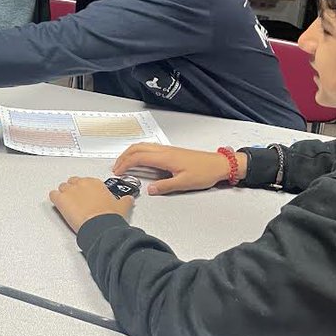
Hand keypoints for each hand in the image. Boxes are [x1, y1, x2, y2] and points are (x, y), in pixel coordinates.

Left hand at [49, 176, 133, 233]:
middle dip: (74, 190)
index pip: (86, 181)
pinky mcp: (61, 200)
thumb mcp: (122, 206)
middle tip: (77, 200)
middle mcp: (82, 184)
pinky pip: (53, 195)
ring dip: (64, 194)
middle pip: (73, 182)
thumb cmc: (109, 217)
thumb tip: (129, 199)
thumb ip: (125, 200)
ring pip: (62, 187)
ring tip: (68, 204)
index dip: (85, 190)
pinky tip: (58, 204)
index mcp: (95, 183)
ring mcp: (70, 191)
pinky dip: (55, 199)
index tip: (87, 196)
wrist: (100, 226)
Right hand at [113, 144, 240, 195]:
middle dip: (123, 157)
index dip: (125, 164)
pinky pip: (150, 148)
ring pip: (143, 146)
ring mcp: (168, 150)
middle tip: (116, 168)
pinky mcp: (171, 152)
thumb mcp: (184, 184)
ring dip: (130, 153)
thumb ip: (164, 186)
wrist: (219, 164)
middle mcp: (165, 151)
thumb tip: (149, 190)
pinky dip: (139, 152)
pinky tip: (139, 160)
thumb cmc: (205, 172)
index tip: (118, 172)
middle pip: (137, 148)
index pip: (138, 157)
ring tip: (124, 163)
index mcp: (165, 157)